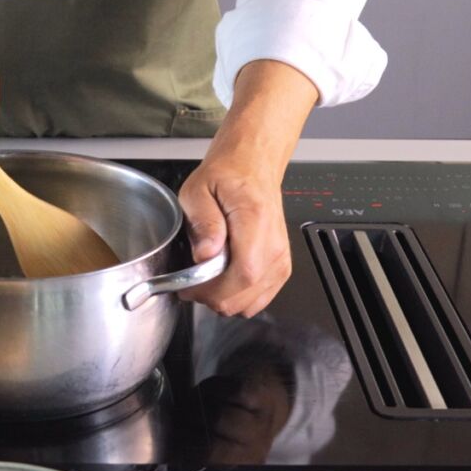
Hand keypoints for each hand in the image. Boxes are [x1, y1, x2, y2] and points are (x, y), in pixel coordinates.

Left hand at [178, 151, 289, 316]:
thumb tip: (205, 255)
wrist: (253, 167)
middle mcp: (274, 244)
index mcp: (255, 221)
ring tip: (206, 281)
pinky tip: (222, 281)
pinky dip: (238, 298)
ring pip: (252, 303)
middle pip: (246, 294)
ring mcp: (281, 258)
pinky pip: (259, 299)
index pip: (243, 273)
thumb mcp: (197, 190)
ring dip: (224, 300)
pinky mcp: (281, 267)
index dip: (213, 290)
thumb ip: (202, 222)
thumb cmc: (226, 176)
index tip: (188, 287)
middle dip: (212, 298)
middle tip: (191, 284)